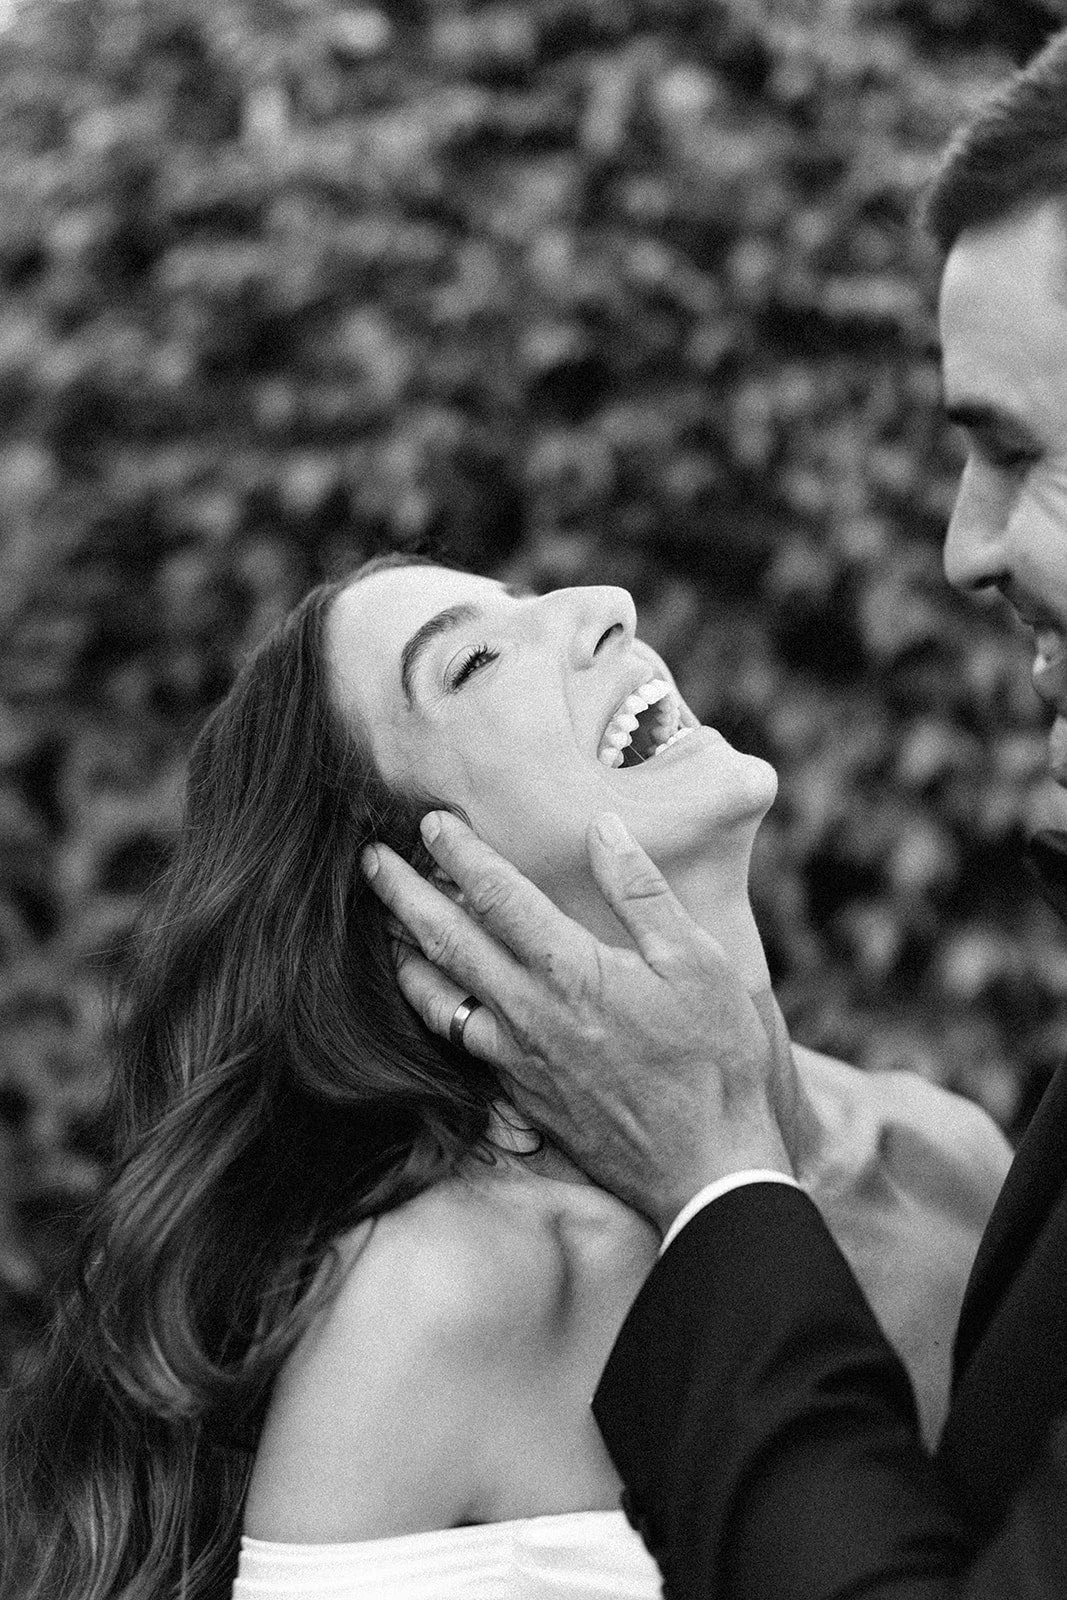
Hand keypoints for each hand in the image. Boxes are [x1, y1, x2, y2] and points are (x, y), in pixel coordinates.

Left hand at [363, 810, 792, 1233]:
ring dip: (405, 953)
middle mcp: (529, 1013)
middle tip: (370, 860)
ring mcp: (518, 1059)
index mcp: (571, 971)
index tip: (431, 821)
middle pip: (448, 940)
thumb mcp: (698, 962)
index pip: (498, 896)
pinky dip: (433, 1009)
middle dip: (404, 893)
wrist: (708, 1172)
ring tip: (384, 924)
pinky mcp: (521, 1096)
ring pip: (439, 998)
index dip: (460, 853)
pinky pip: (460, 1043)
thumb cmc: (715, 1063)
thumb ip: (641, 893)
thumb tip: (602, 829)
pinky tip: (431, 999)